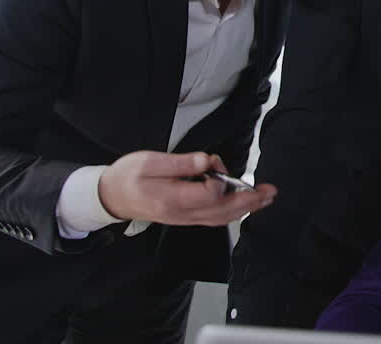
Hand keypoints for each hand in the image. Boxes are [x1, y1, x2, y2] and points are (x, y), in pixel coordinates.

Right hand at [97, 150, 275, 225]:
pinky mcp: (185, 218)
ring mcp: (184, 219)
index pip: (209, 195)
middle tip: (269, 191)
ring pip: (220, 218)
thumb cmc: (128, 176)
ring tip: (265, 198)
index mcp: (172, 198)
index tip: (216, 165)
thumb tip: (208, 162)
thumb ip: (182, 163)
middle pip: (222, 212)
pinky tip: (245, 205)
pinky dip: (232, 212)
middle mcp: (181, 214)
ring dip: (245, 209)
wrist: (111, 197)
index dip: (221, 181)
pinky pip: (213, 219)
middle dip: (249, 201)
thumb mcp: (150, 161)